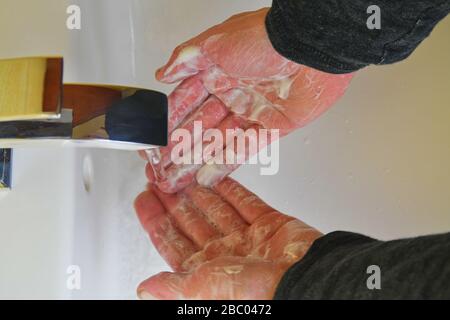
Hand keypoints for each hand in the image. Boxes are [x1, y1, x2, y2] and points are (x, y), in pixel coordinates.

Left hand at [134, 170, 321, 298]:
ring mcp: (248, 237)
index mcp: (206, 271)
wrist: (307, 279)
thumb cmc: (260, 292)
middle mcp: (225, 254)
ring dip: (198, 189)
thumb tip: (145, 288)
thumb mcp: (206, 289)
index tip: (144, 200)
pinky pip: (245, 201)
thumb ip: (175, 286)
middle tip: (159, 178)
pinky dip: (230, 188)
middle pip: (191, 220)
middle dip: (173, 199)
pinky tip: (217, 176)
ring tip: (183, 172)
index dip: (155, 220)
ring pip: (216, 208)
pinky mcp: (270, 224)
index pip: (172, 242)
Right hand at [146, 8, 353, 192]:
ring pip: (219, 140)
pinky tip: (208, 174)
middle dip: (179, 147)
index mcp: (217, 73)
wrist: (307, 48)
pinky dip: (226, 162)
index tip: (155, 140)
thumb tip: (163, 73)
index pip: (186, 103)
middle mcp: (233, 93)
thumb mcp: (215, 43)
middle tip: (162, 167)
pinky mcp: (273, 125)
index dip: (169, 123)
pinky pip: (246, 148)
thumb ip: (186, 59)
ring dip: (197, 159)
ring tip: (179, 176)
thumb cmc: (264, 39)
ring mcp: (252, 111)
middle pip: (200, 126)